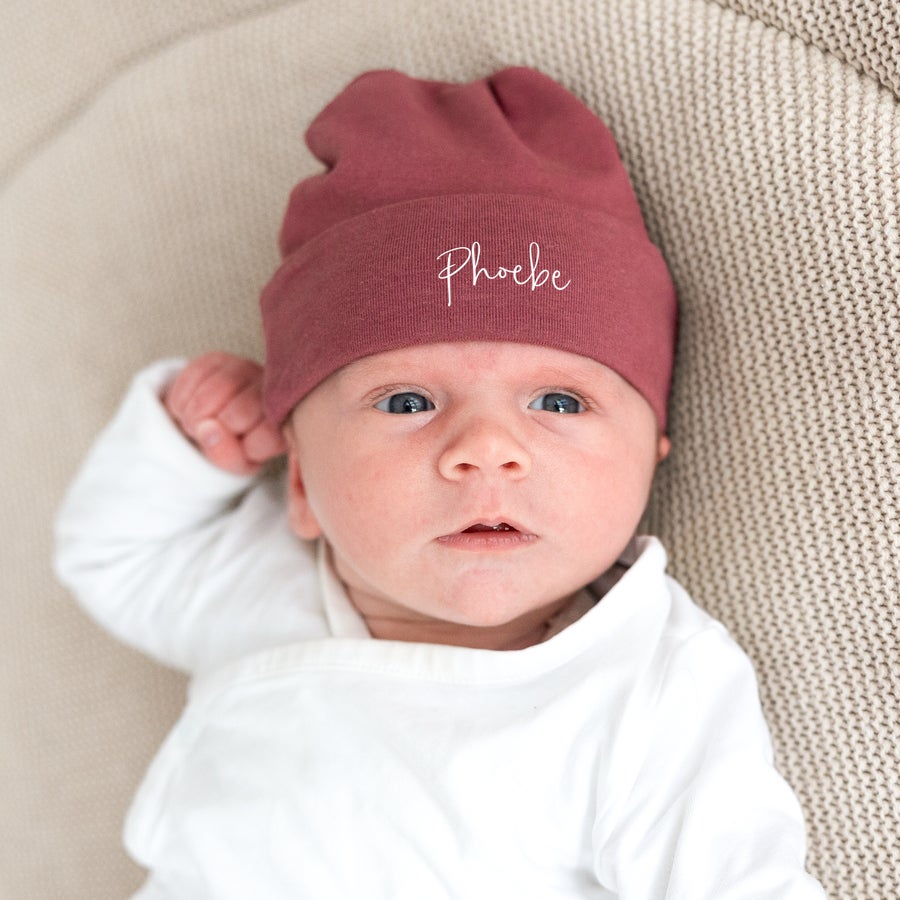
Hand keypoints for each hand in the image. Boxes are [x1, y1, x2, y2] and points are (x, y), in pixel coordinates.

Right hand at [163, 352, 286, 475]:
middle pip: (237, 414)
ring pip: (210, 395)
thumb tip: (208, 430)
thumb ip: (227, 456)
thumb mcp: (238, 462)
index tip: (238, 447)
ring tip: (197, 425)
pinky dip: (180, 402)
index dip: (241, 448)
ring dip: (193, 418)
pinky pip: (191, 379)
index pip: (263, 437)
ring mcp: (244, 368)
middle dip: (214, 432)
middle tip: (209, 436)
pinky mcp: (216, 358)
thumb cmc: (237, 442)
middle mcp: (269, 387)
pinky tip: (189, 409)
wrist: (218, 418)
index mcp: (285, 416)